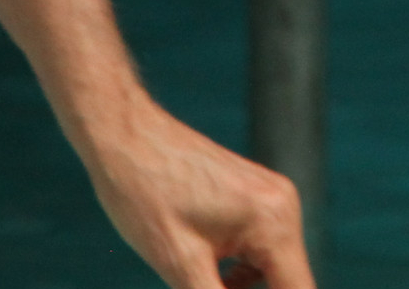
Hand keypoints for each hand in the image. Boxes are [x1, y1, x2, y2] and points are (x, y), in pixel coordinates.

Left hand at [81, 103, 311, 288]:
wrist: (121, 135)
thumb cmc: (144, 194)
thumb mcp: (180, 264)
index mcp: (273, 223)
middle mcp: (282, 206)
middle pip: (286, 282)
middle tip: (198, 284)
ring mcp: (270, 197)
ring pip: (270, 267)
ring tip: (195, 278)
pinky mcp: (253, 195)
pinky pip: (258, 247)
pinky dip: (236, 269)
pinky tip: (202, 272)